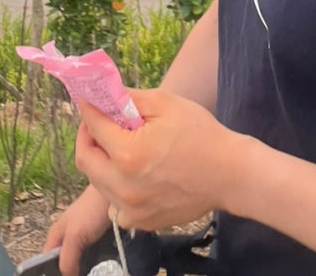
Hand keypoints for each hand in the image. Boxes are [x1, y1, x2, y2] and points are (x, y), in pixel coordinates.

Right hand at [44, 184, 110, 275]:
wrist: (113, 190)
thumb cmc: (91, 209)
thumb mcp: (75, 236)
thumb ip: (67, 258)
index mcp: (56, 236)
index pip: (47, 261)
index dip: (52, 271)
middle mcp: (67, 236)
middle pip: (64, 262)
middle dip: (72, 270)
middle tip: (82, 272)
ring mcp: (82, 236)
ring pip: (80, 259)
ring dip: (87, 265)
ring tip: (94, 267)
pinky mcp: (96, 236)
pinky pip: (94, 254)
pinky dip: (97, 258)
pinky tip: (103, 259)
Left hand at [75, 88, 236, 230]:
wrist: (230, 174)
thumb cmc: (200, 133)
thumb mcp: (165, 103)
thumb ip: (129, 98)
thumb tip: (103, 94)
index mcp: (128, 154)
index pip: (92, 127)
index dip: (87, 110)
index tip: (87, 101)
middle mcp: (123, 187)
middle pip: (85, 160)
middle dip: (87, 137)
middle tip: (98, 123)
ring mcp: (132, 209)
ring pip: (98, 183)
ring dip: (100, 161)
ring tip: (118, 146)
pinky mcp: (142, 222)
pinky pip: (115, 203)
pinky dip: (116, 186)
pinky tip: (134, 173)